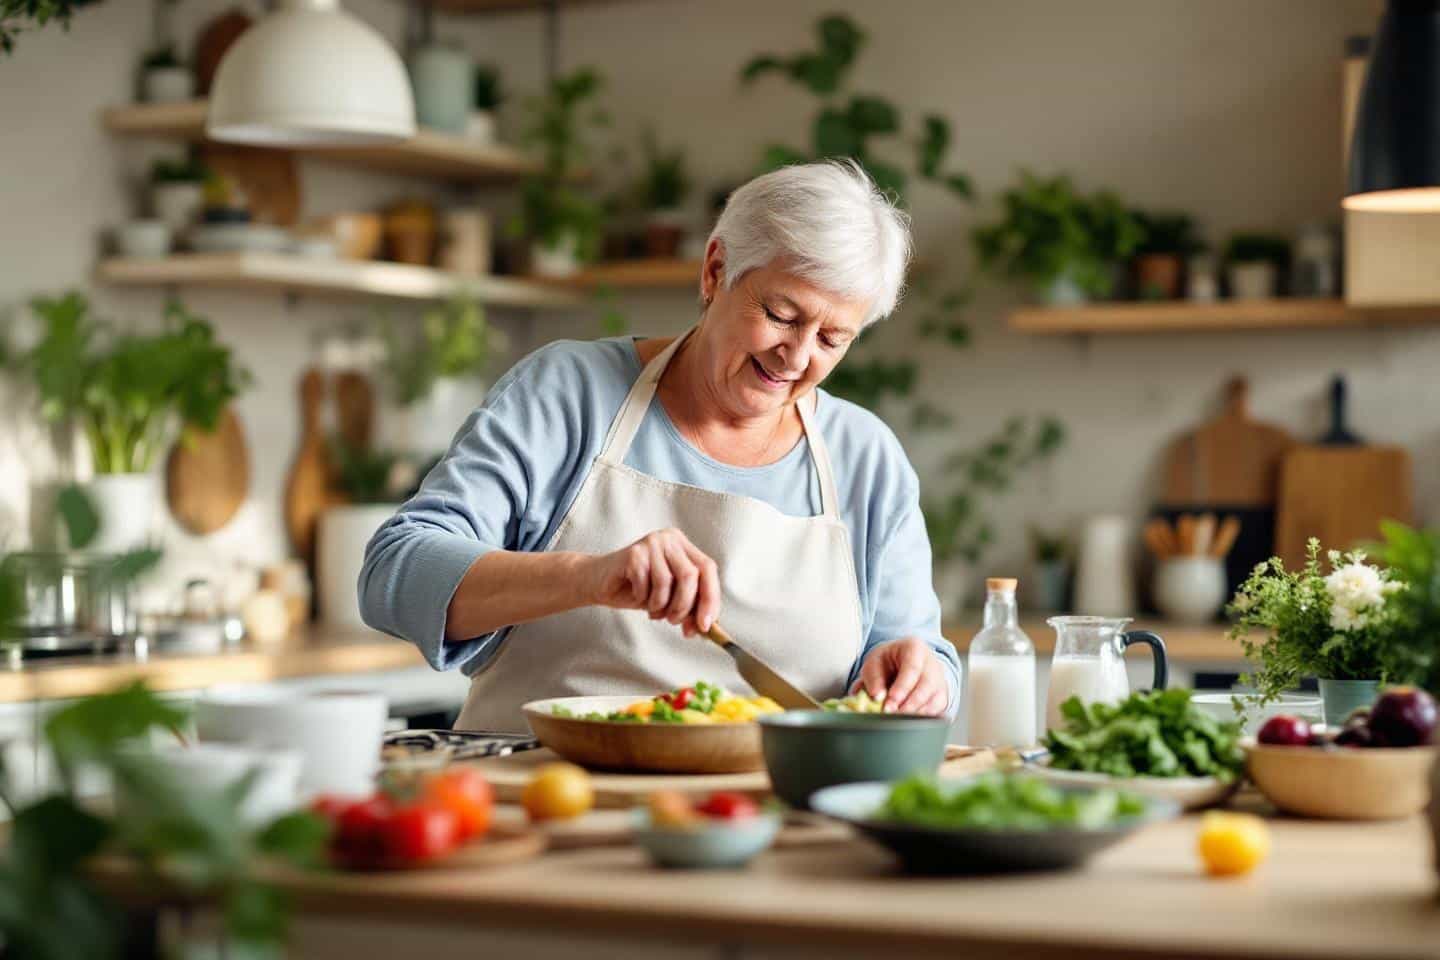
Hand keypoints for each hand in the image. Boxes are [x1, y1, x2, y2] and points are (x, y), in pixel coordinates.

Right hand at [584, 528, 720, 635]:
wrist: (598, 582)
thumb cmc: (636, 589)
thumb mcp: (669, 599)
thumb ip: (688, 608)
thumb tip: (705, 627)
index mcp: (684, 547)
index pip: (708, 568)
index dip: (710, 598)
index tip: (706, 625)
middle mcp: (670, 539)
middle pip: (691, 575)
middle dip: (684, 606)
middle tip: (674, 621)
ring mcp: (652, 543)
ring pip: (668, 582)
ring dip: (661, 606)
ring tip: (653, 610)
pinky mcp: (634, 553)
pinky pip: (646, 584)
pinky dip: (643, 599)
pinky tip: (637, 597)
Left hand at [852, 638, 948, 715]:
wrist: (901, 663)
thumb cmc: (888, 662)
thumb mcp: (874, 663)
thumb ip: (873, 679)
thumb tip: (877, 697)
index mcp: (914, 648)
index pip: (912, 668)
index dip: (901, 689)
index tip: (889, 705)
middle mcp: (931, 663)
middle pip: (926, 686)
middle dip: (908, 705)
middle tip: (890, 715)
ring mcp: (939, 680)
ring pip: (933, 700)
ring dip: (914, 713)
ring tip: (896, 720)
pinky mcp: (941, 697)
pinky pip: (935, 711)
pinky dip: (921, 718)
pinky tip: (907, 722)